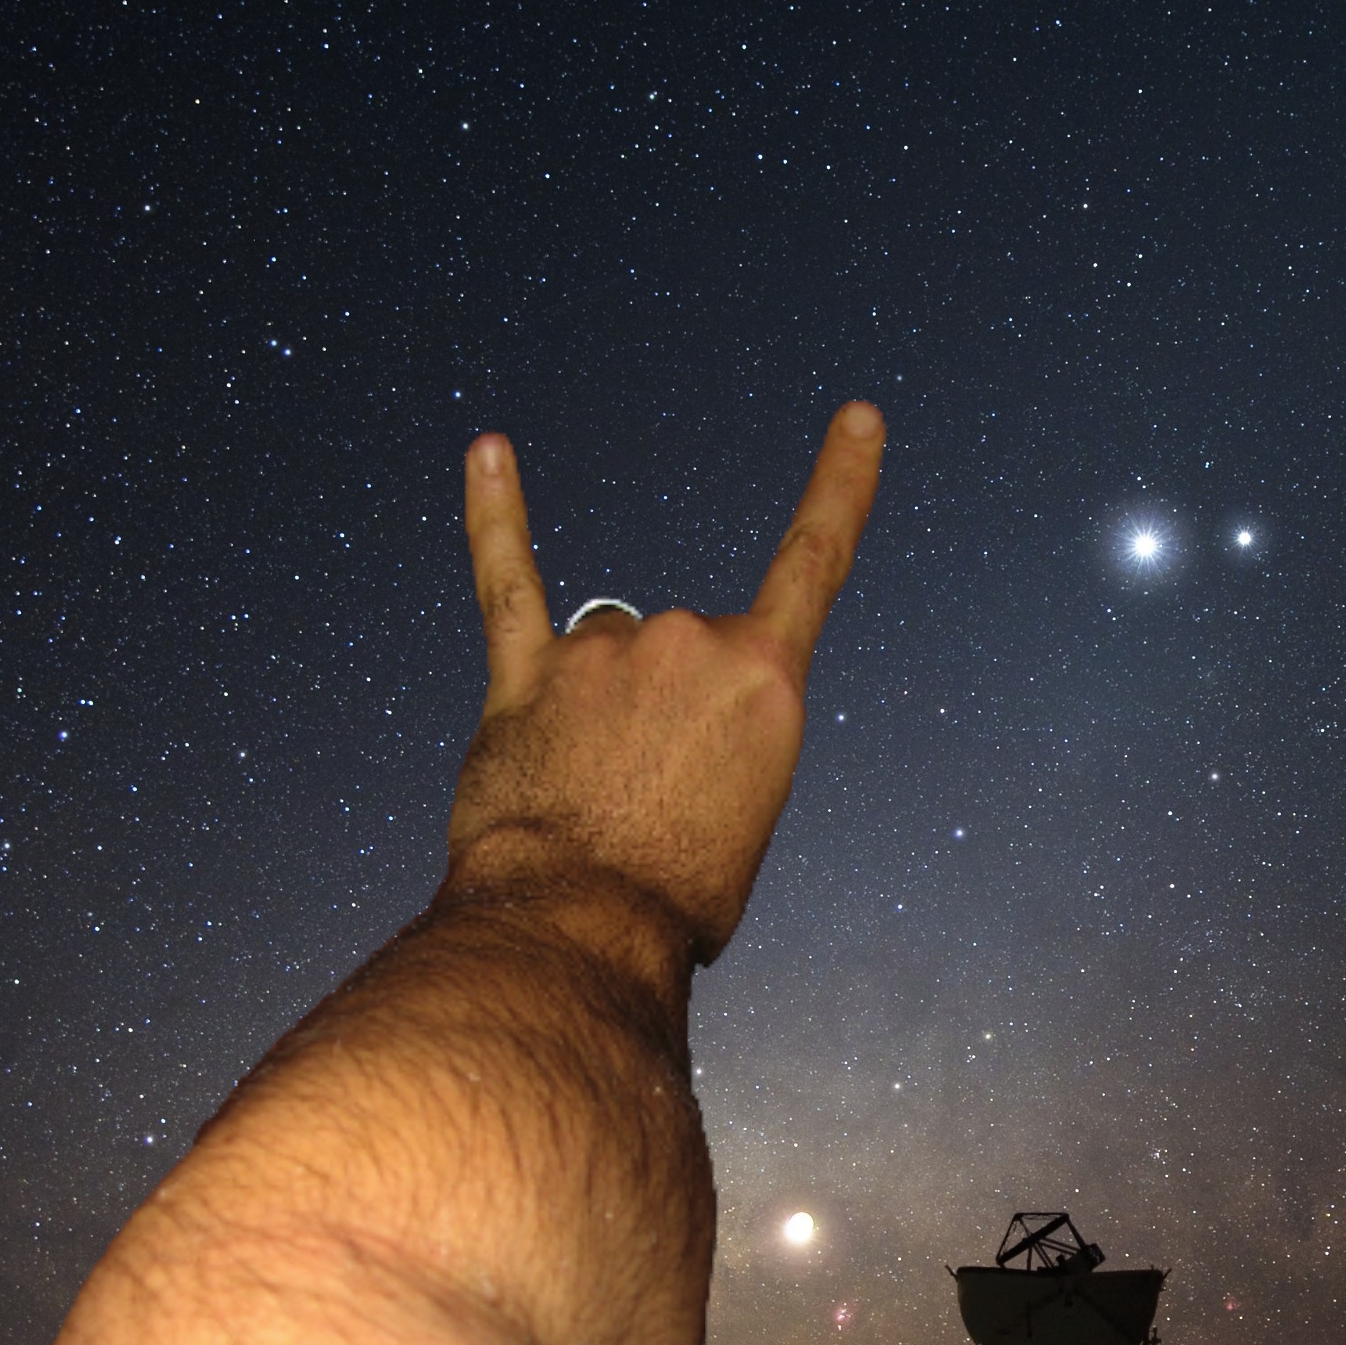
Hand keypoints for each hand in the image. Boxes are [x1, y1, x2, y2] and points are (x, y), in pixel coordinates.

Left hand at [438, 403, 884, 962]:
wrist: (583, 925)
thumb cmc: (679, 889)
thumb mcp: (748, 806)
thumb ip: (717, 737)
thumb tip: (647, 726)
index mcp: (768, 673)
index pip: (816, 557)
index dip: (842, 484)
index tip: (857, 419)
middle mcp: (690, 640)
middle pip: (684, 644)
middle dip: (667, 712)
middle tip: (652, 803)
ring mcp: (603, 652)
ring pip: (606, 651)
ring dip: (597, 707)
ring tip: (587, 794)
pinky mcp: (525, 673)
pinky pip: (507, 577)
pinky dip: (495, 513)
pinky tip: (489, 452)